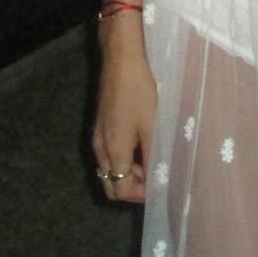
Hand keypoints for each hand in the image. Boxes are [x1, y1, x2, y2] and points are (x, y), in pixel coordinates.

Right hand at [91, 25, 157, 204]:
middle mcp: (100, 149)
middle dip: (132, 187)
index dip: (140, 195)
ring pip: (109, 169)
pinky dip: (123, 159)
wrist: (121, 61)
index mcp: (113, 152)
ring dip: (129, 173)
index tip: (159, 187)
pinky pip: (108, 155)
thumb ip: (154, 155)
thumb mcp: (153, 125)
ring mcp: (97, 137)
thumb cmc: (139, 92)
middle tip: (156, 178)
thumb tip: (160, 179)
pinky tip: (142, 145)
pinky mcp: (100, 126)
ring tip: (154, 161)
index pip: (119, 190)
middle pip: (110, 184)